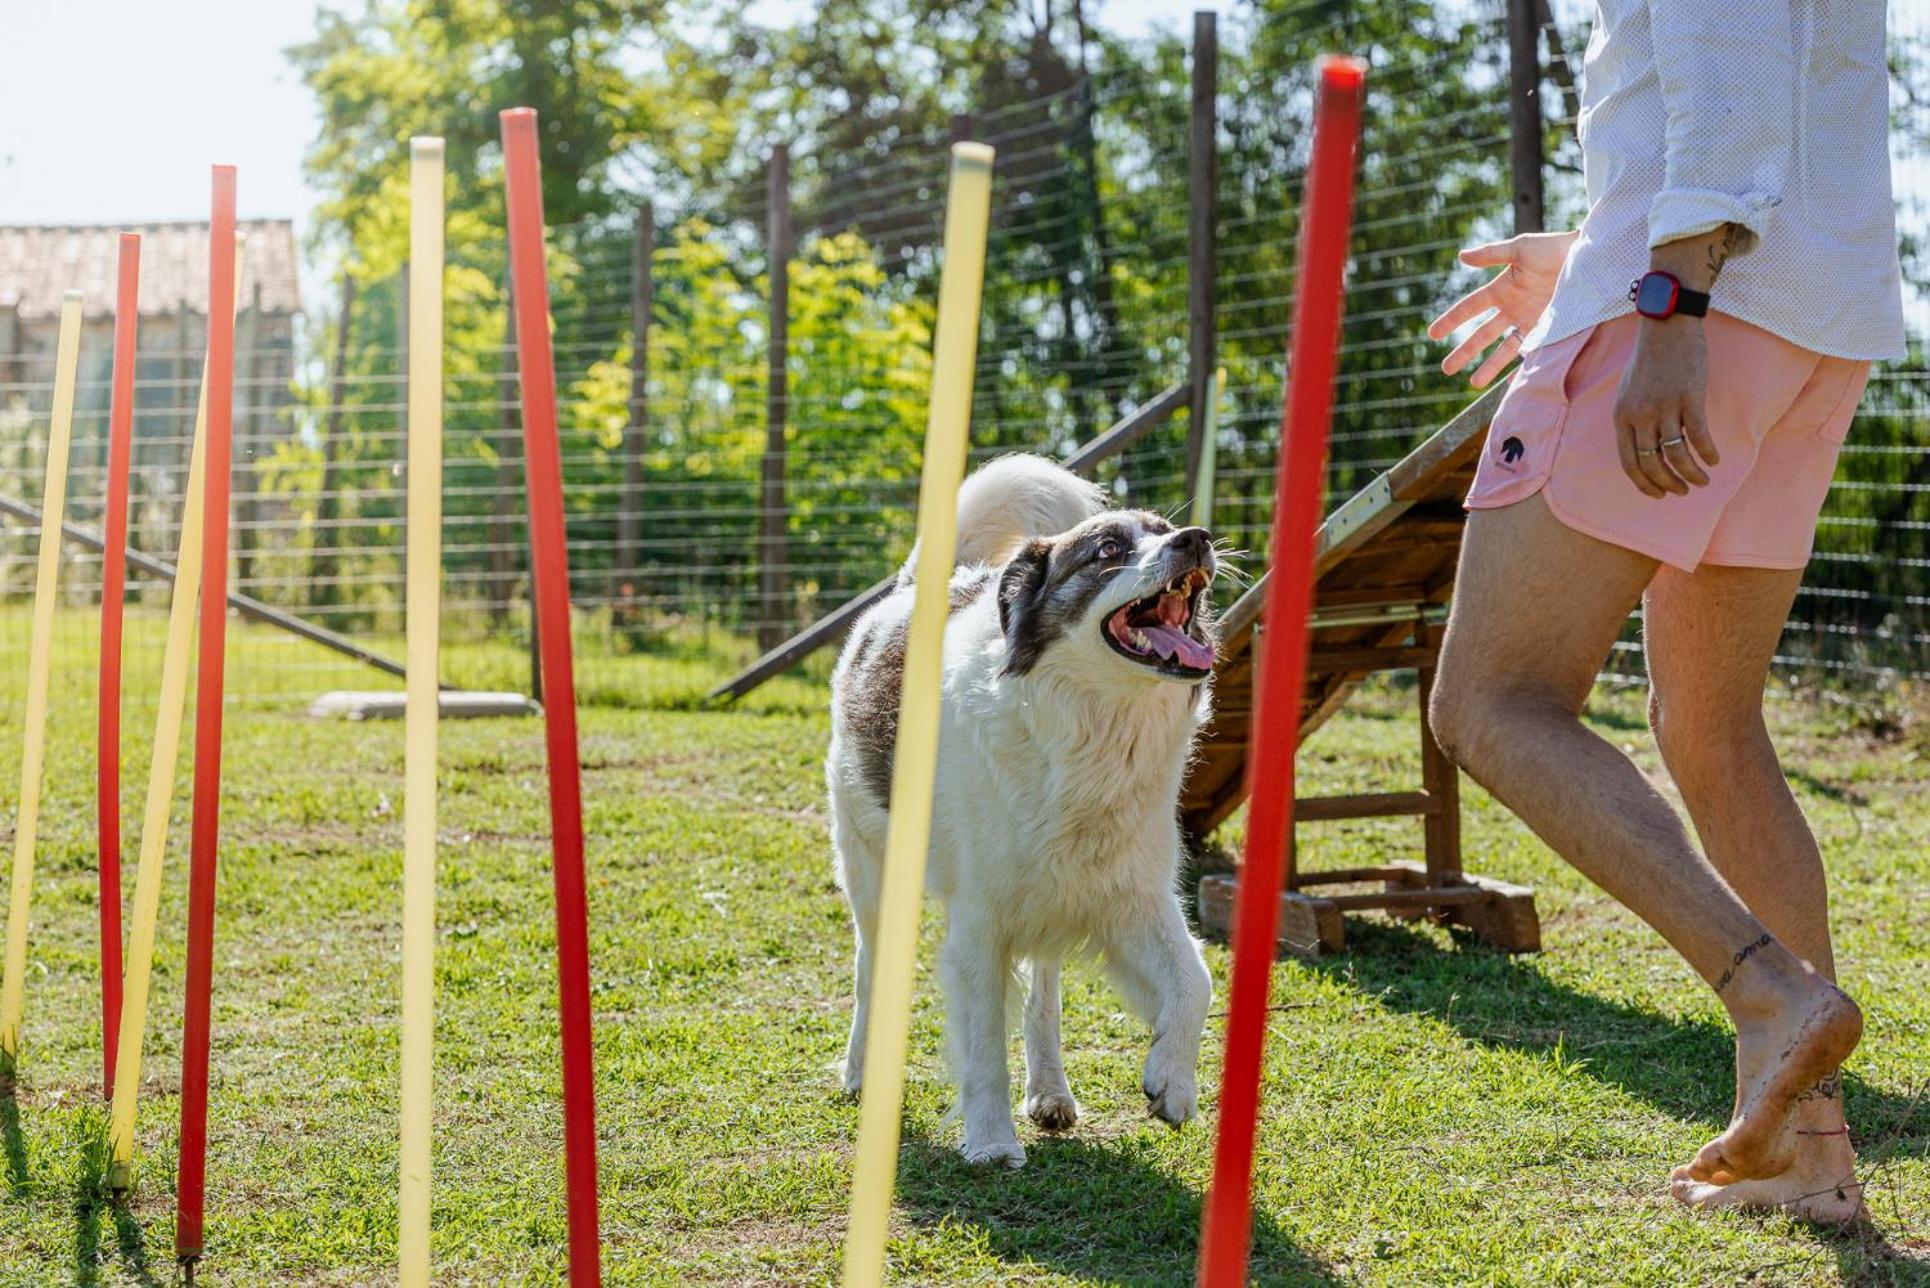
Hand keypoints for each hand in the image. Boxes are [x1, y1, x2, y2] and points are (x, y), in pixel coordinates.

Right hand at [1427, 231, 1577, 387]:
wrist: (1589, 259)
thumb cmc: (1555, 249)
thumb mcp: (1521, 248)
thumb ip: (1491, 255)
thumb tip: (1461, 257)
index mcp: (1501, 290)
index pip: (1469, 308)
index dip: (1450, 320)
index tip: (1432, 334)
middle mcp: (1512, 310)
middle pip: (1481, 335)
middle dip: (1463, 353)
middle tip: (1446, 369)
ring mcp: (1529, 322)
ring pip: (1502, 350)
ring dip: (1487, 367)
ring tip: (1473, 384)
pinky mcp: (1548, 330)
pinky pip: (1531, 352)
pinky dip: (1520, 367)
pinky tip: (1509, 382)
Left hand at [1613, 317, 1718, 496]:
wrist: (1666, 327)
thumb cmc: (1649, 361)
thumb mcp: (1627, 393)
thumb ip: (1632, 421)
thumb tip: (1646, 451)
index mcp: (1621, 417)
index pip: (1629, 463)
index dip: (1644, 484)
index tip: (1659, 494)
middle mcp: (1640, 416)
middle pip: (1653, 464)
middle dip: (1669, 484)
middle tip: (1684, 491)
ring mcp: (1664, 407)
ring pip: (1677, 455)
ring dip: (1691, 474)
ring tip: (1703, 481)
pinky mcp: (1689, 397)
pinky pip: (1699, 436)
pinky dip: (1707, 452)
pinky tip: (1714, 459)